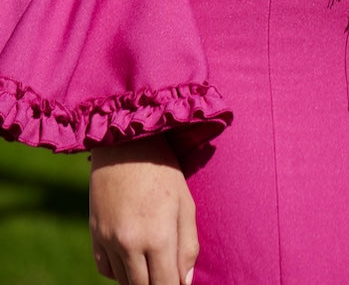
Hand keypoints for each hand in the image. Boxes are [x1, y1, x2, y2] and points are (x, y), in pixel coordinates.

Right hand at [90, 136, 197, 284]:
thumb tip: (184, 282)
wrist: (124, 143)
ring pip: (124, 282)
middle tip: (166, 272)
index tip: (178, 283)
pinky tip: (132, 255)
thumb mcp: (185, 203)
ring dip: (139, 278)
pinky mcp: (94, 235)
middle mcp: (130, 244)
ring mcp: (108, 241)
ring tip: (153, 259)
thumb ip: (188, 246)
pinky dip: (119, 270)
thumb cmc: (162, 169)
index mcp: (158, 236)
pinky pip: (106, 270)